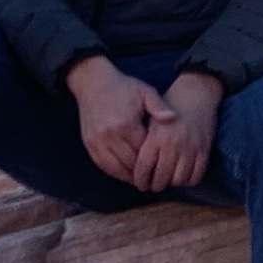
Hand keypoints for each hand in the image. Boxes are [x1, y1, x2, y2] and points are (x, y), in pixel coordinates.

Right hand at [68, 54, 158, 185]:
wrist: (93, 83)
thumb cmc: (123, 88)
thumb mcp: (144, 92)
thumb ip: (159, 106)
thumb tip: (173, 118)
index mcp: (126, 124)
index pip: (144, 151)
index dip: (155, 159)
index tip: (165, 163)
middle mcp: (110, 135)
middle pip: (131, 163)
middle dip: (145, 171)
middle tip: (157, 177)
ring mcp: (98, 141)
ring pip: (117, 169)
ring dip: (131, 176)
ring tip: (143, 179)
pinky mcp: (90, 145)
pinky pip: (104, 166)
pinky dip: (116, 173)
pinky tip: (127, 173)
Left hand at [139, 71, 220, 193]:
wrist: (195, 95)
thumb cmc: (168, 108)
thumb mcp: (150, 119)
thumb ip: (142, 141)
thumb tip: (131, 165)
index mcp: (156, 137)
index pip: (143, 167)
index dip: (140, 180)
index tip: (140, 183)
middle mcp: (172, 144)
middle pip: (161, 177)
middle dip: (155, 185)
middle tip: (153, 185)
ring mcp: (190, 148)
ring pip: (178, 180)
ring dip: (172, 184)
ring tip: (167, 181)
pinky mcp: (204, 151)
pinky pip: (195, 176)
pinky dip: (188, 181)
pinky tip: (182, 177)